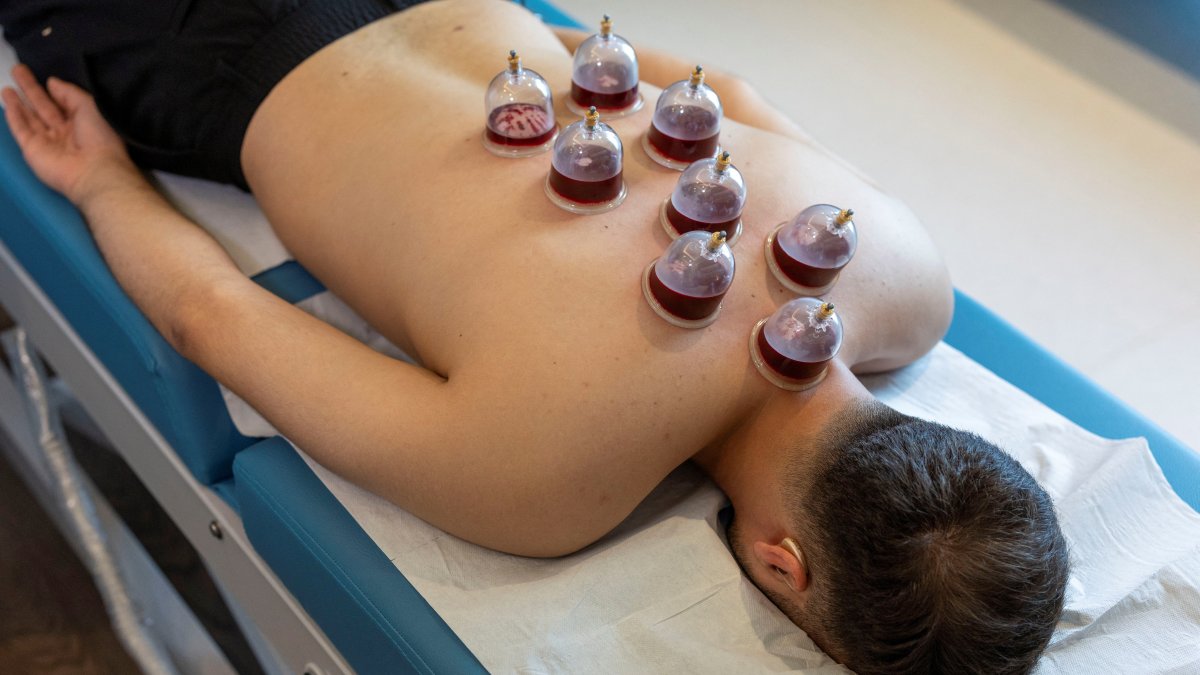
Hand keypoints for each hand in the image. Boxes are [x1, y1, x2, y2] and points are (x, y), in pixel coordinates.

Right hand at [2, 64, 139, 205]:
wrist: (94, 172)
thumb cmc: (99, 138)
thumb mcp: (90, 107)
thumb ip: (70, 93)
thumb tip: (52, 82)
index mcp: (83, 124)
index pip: (64, 104)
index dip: (55, 91)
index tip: (46, 77)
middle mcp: (64, 133)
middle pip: (43, 107)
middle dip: (31, 89)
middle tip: (17, 69)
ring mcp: (48, 143)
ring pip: (30, 118)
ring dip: (18, 102)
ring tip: (7, 86)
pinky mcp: (33, 151)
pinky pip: (21, 130)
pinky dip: (14, 116)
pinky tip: (8, 102)